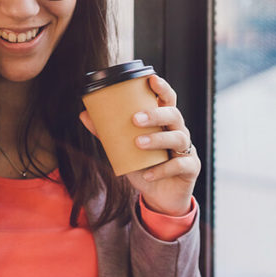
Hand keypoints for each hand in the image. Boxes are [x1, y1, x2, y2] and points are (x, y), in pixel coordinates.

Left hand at [80, 74, 199, 215]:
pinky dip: (162, 169)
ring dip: (157, 139)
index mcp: (164, 123)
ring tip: (138, 143)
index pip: (167, 100)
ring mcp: (187, 150)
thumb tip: (84, 115)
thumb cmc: (144, 167)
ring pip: (178, 138)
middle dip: (155, 114)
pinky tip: (148, 174)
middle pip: (174, 115)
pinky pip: (179, 165)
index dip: (162, 88)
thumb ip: (108, 133)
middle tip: (135, 119)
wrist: (160, 197)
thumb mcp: (124, 150)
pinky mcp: (191, 168)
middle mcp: (178, 132)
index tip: (151, 79)